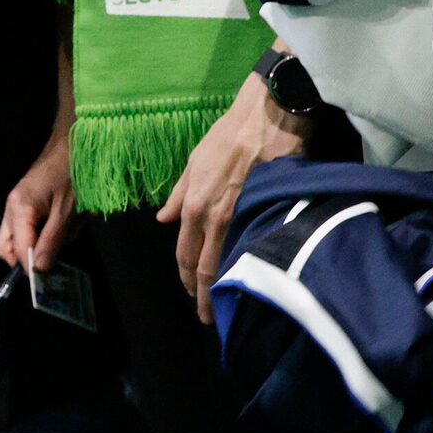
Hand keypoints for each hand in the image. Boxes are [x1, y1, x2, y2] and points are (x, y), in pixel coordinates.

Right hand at [0, 125, 77, 274]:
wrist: (77, 140)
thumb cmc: (73, 173)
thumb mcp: (67, 211)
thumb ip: (52, 241)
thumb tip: (39, 270)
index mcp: (18, 210)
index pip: (15, 251)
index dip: (31, 267)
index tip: (50, 277)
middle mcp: (13, 209)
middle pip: (8, 247)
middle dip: (30, 257)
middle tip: (55, 256)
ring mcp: (21, 205)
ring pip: (24, 238)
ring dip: (47, 241)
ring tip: (72, 226)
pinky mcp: (32, 203)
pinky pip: (35, 226)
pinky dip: (53, 229)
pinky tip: (72, 218)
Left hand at [159, 72, 309, 323]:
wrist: (269, 115)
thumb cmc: (229, 133)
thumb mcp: (194, 161)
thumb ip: (178, 194)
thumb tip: (163, 220)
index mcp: (195, 204)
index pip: (186, 254)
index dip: (187, 278)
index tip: (191, 294)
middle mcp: (214, 216)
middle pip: (207, 267)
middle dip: (205, 296)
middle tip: (208, 317)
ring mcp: (242, 215)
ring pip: (230, 263)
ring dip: (226, 288)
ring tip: (227, 307)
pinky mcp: (268, 211)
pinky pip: (256, 246)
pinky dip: (252, 266)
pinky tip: (254, 279)